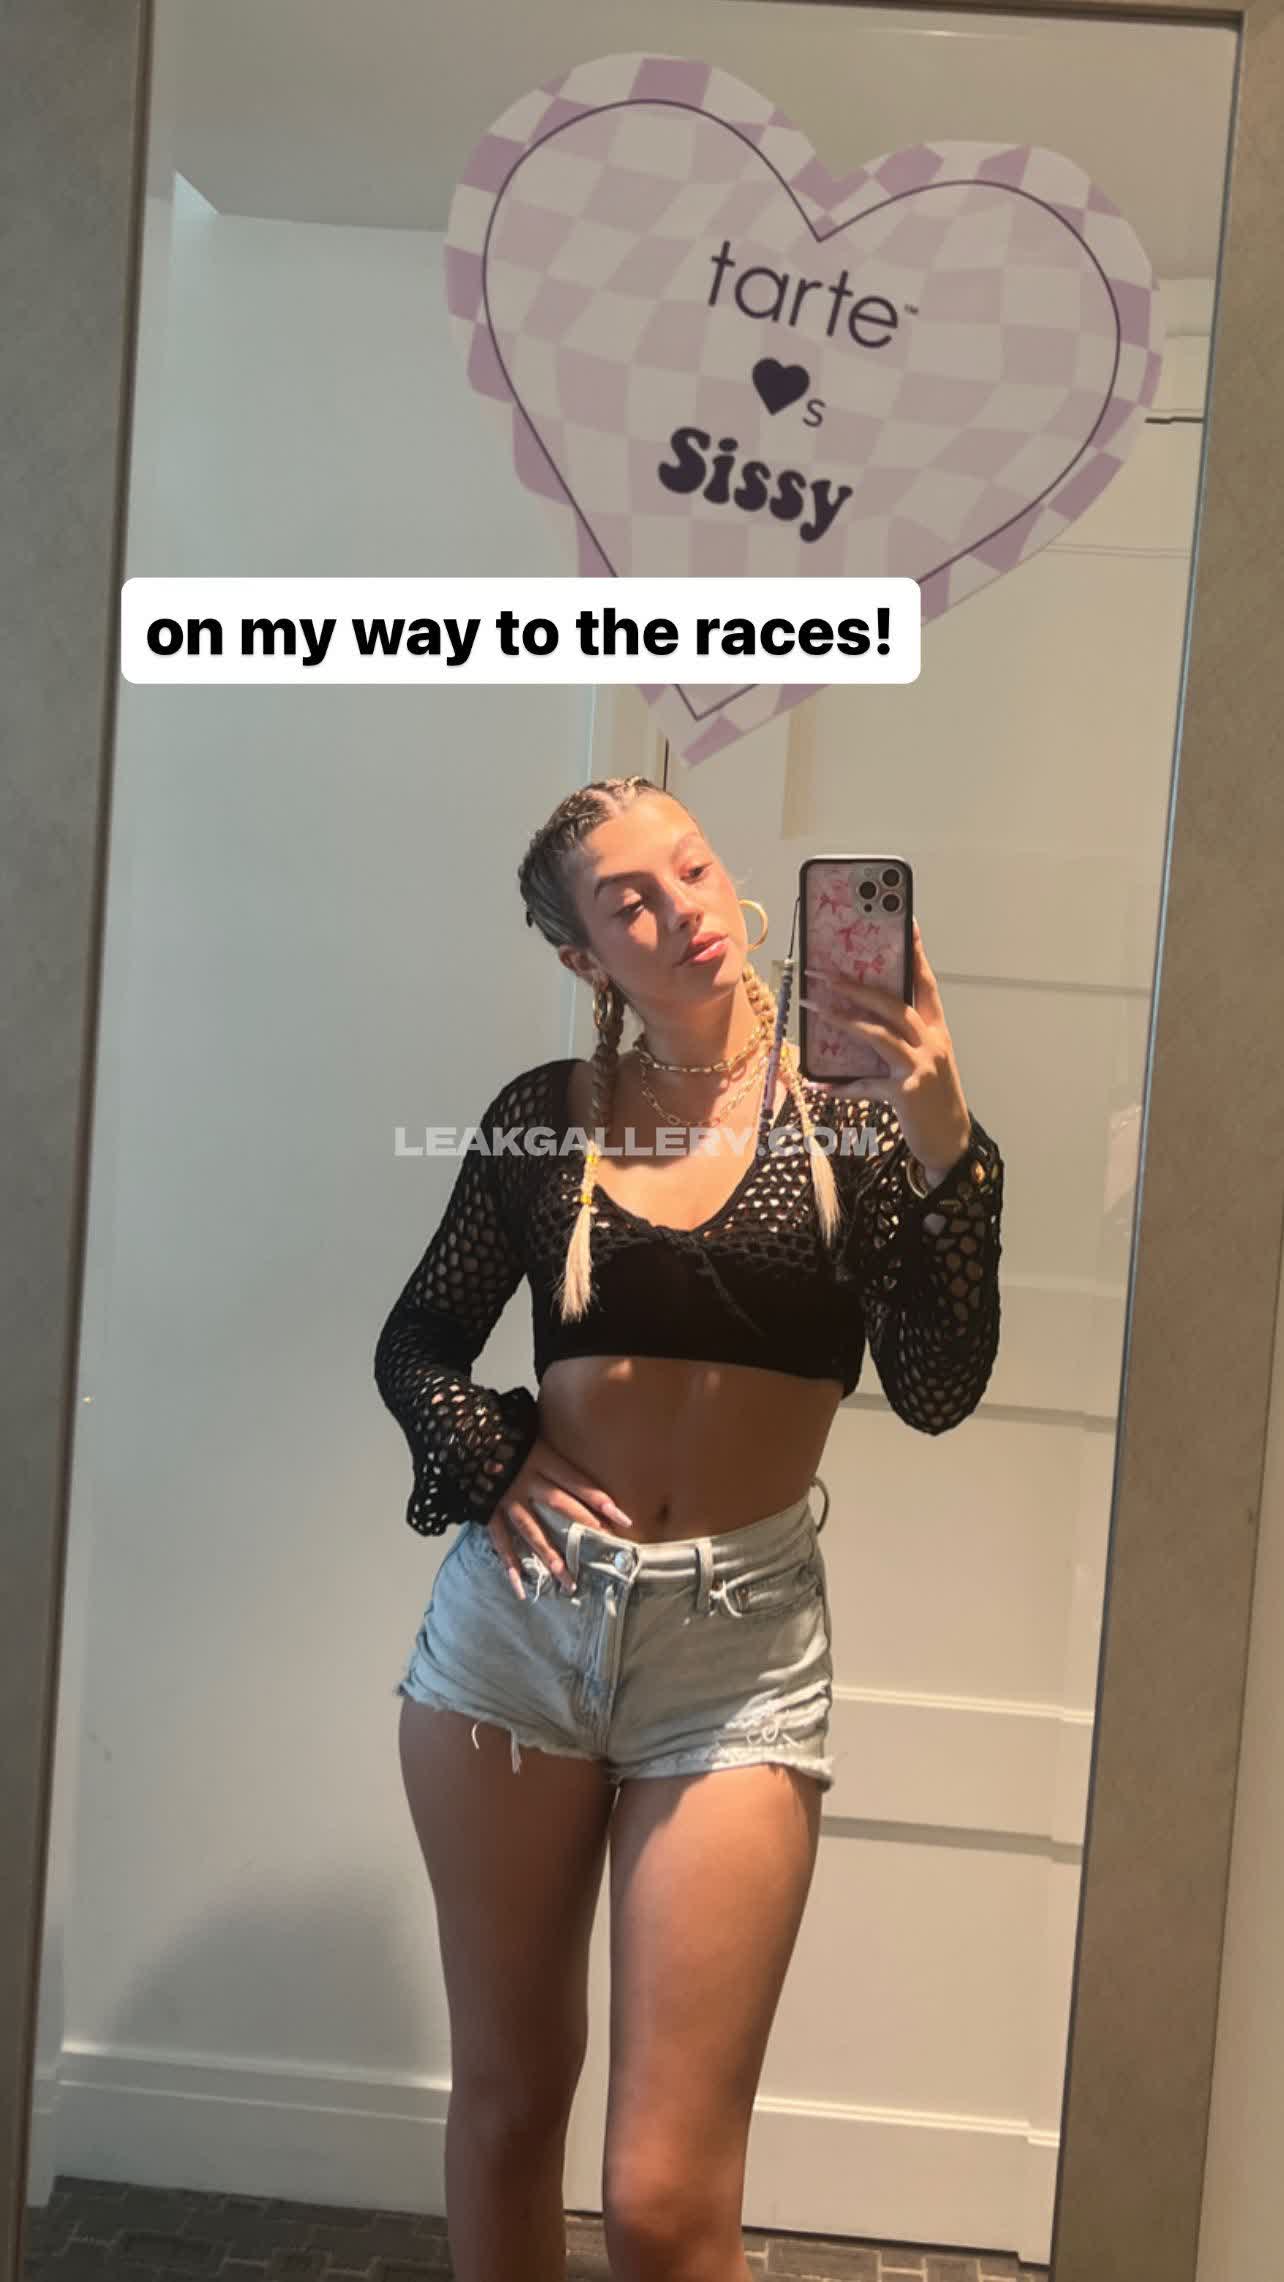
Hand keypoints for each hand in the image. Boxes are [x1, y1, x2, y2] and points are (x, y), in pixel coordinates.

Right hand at [483, 1433, 635, 1596]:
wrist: (463, 1435)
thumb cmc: (506, 1434)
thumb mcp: (534, 1433)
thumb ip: (556, 1447)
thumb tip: (585, 1449)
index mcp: (540, 1458)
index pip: (576, 1480)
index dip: (599, 1498)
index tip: (623, 1519)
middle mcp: (525, 1480)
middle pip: (559, 1504)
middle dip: (583, 1526)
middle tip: (605, 1547)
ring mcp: (506, 1498)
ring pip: (531, 1530)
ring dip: (549, 1555)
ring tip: (567, 1579)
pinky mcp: (488, 1511)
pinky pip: (499, 1540)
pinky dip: (509, 1564)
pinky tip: (520, 1585)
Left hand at [797, 918, 971, 1183]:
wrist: (950, 1141)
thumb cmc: (930, 1099)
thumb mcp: (921, 1062)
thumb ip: (898, 1039)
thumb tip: (855, 1019)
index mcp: (936, 1030)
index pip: (926, 984)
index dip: (916, 954)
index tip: (907, 923)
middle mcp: (932, 1043)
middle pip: (893, 1004)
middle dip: (856, 985)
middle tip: (822, 972)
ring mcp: (921, 1067)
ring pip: (879, 1035)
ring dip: (843, 1020)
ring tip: (814, 1008)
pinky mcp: (907, 1094)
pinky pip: (866, 1085)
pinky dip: (840, 1086)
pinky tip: (817, 1083)